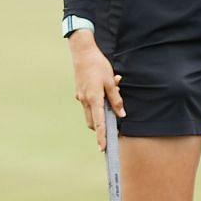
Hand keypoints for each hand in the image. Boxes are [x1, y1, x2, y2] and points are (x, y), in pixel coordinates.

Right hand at [69, 31, 124, 148]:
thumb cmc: (98, 66)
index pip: (98, 123)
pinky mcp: (79, 93)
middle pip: (93, 121)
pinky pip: (89, 103)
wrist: (82, 53)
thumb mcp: (110, 82)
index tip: (103, 148)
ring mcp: (80, 97)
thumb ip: (116, 99)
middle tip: (114, 122)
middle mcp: (85, 100)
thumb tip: (121, 114)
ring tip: (112, 91)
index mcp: (93, 98)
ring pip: (91, 112)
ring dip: (100, 111)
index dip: (101, 136)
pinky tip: (106, 86)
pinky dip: (97, 102)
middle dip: (101, 126)